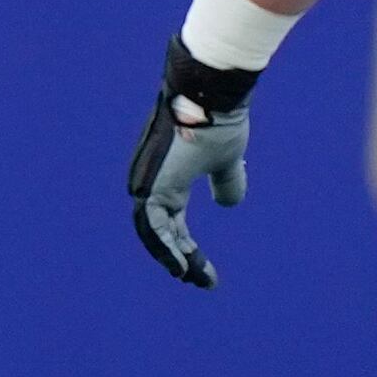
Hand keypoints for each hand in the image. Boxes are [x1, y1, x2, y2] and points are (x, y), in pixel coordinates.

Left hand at [125, 45, 253, 288]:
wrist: (210, 95)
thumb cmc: (219, 120)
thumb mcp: (227, 158)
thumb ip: (226, 180)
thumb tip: (230, 205)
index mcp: (168, 177)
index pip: (172, 222)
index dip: (186, 246)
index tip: (205, 271)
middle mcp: (151, 181)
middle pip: (161, 231)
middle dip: (180, 258)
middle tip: (199, 281)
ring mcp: (146, 182)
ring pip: (153, 232)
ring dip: (173, 257)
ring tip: (192, 278)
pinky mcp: (149, 183)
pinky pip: (153, 225)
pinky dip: (165, 247)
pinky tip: (181, 267)